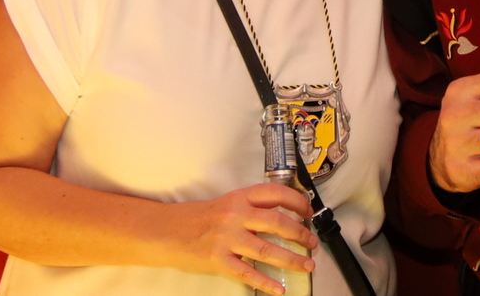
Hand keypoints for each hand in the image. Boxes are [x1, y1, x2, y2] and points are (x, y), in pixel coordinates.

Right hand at [161, 183, 317, 294]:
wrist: (166, 232)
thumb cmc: (198, 219)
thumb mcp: (227, 204)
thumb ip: (252, 208)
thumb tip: (284, 216)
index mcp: (239, 198)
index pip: (276, 194)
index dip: (298, 202)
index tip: (309, 212)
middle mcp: (234, 215)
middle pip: (277, 223)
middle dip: (300, 234)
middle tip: (312, 243)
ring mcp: (226, 239)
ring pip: (267, 249)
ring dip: (291, 259)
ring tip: (306, 265)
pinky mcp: (217, 260)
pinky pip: (247, 273)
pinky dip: (266, 282)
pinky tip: (279, 288)